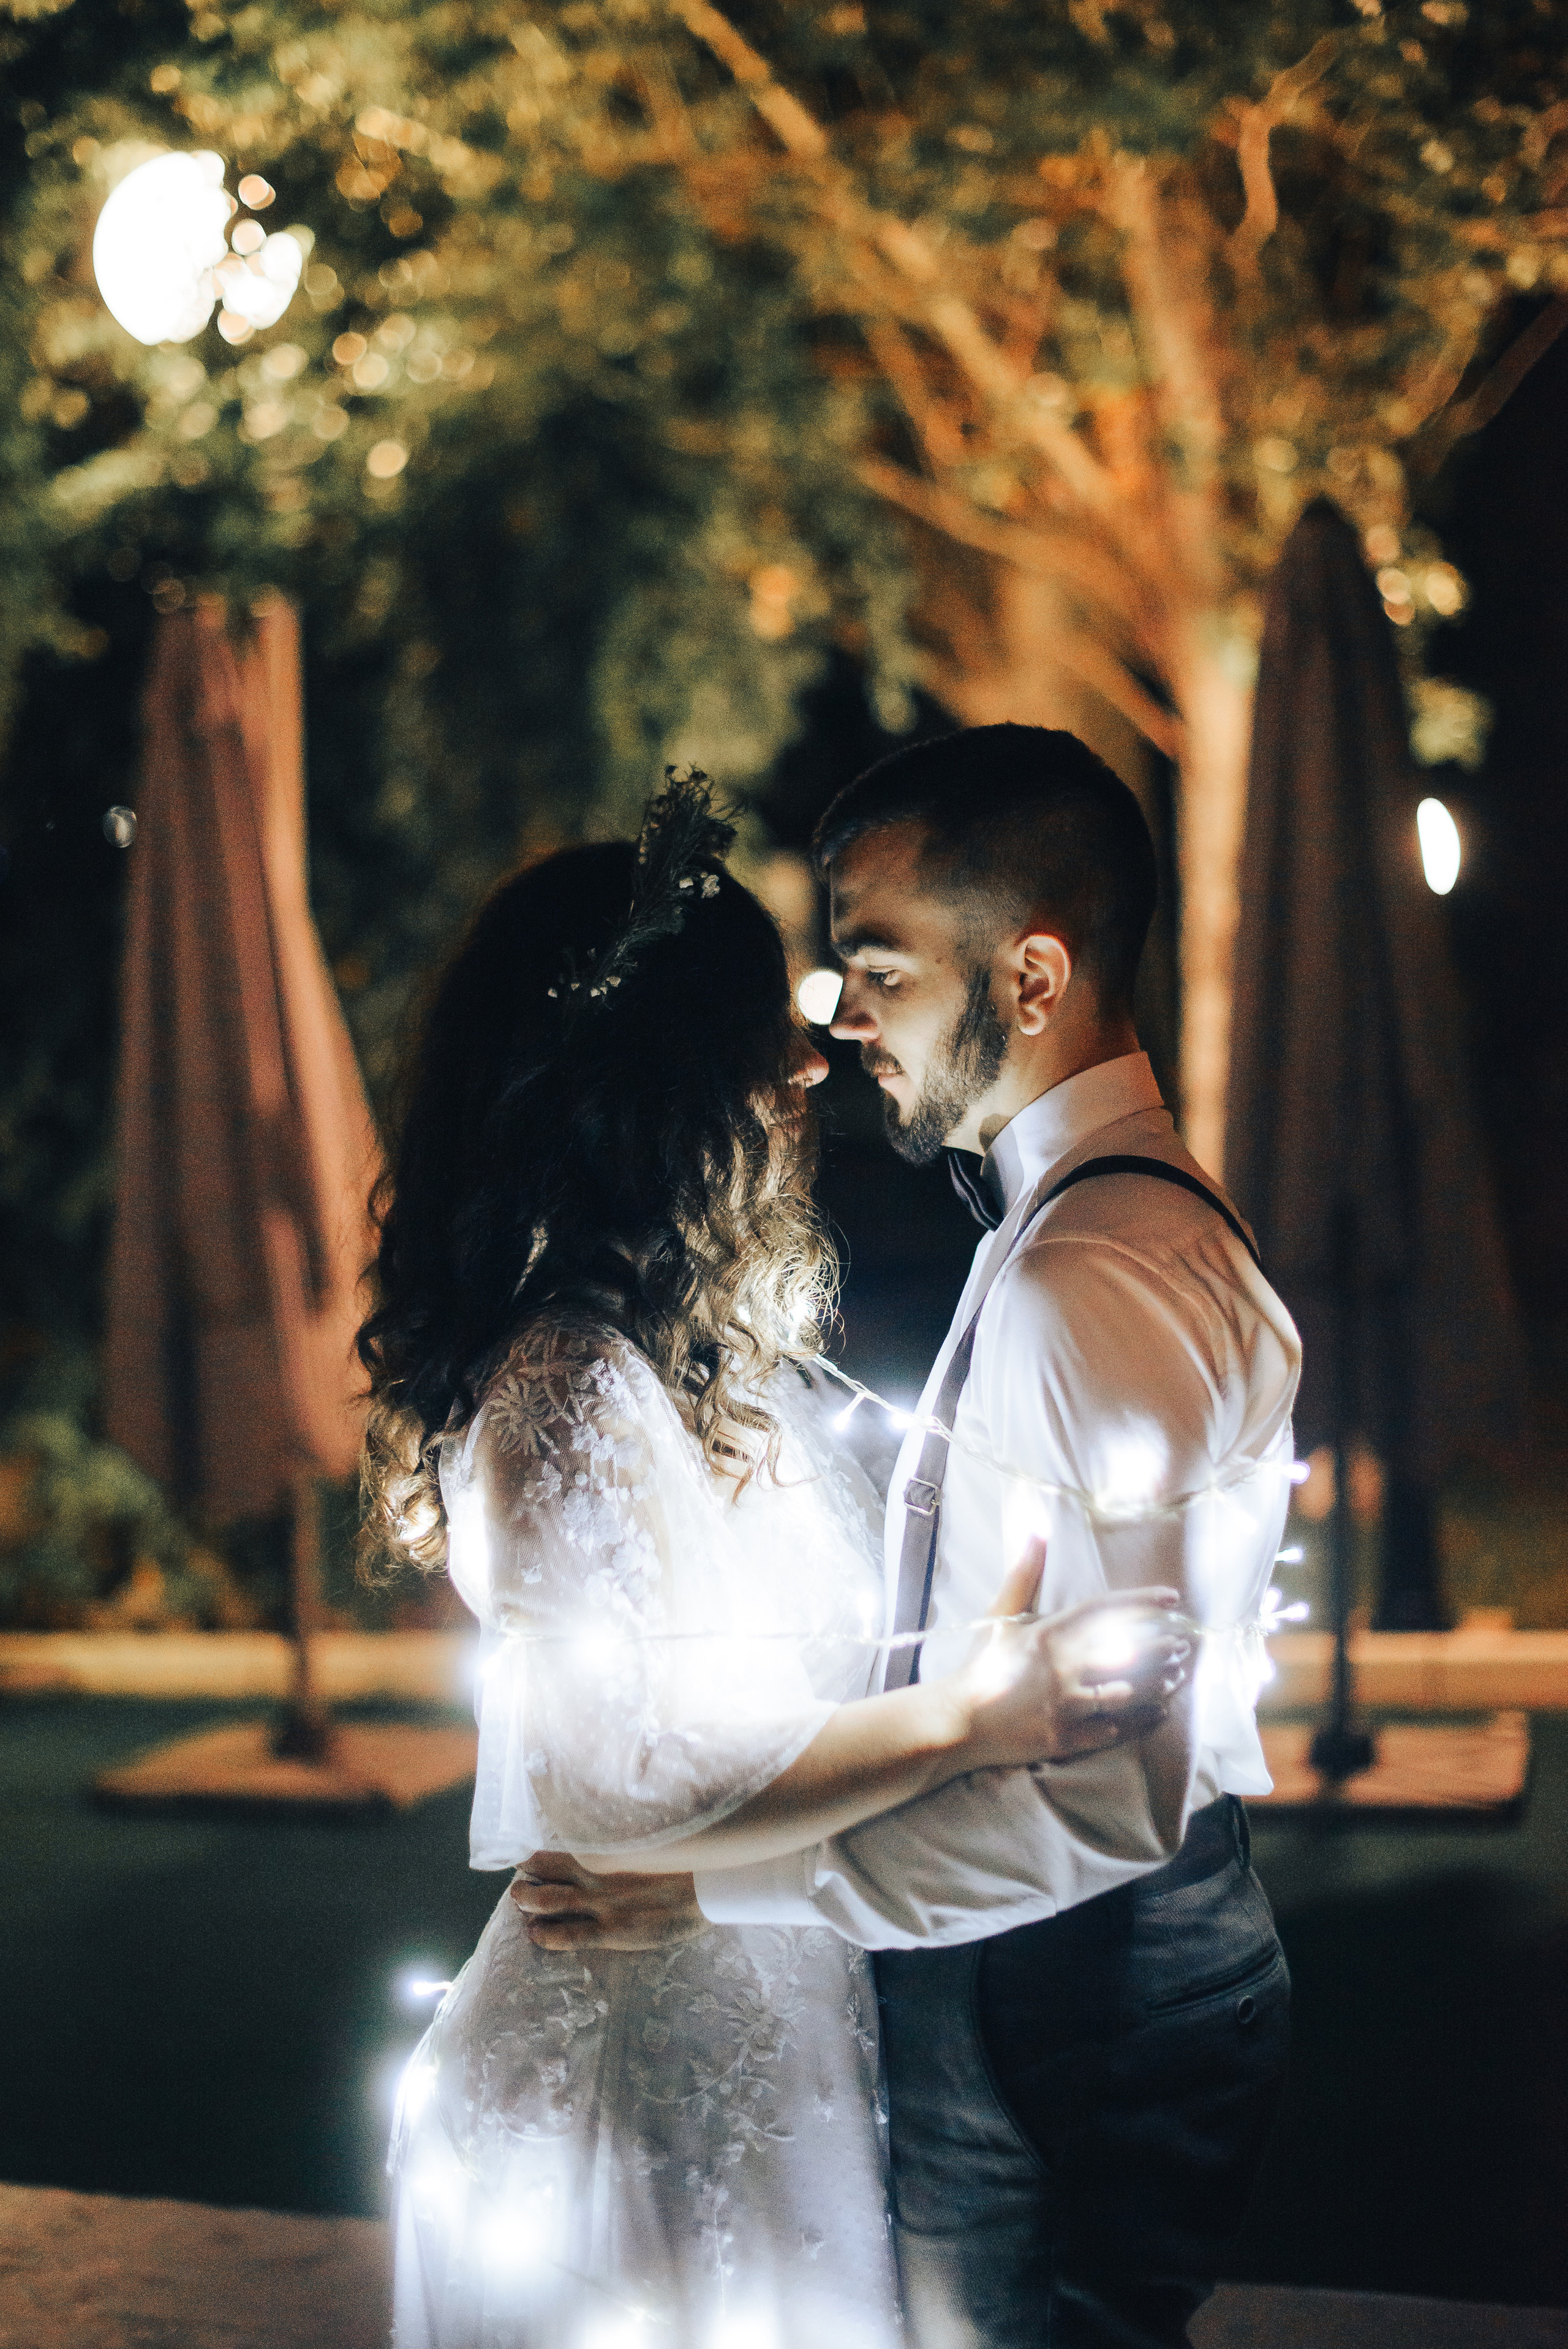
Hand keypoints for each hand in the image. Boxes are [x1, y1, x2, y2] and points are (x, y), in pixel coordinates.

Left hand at [509, 1850, 708, 1951]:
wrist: (709, 1884)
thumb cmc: (687, 1859)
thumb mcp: (650, 1840)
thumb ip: (624, 1840)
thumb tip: (613, 1837)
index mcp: (606, 1847)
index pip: (561, 1845)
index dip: (541, 1849)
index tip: (531, 1851)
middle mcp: (596, 1871)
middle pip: (547, 1869)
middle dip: (527, 1872)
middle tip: (519, 1875)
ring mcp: (601, 1903)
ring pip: (548, 1900)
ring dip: (527, 1899)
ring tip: (519, 1898)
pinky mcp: (611, 1930)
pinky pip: (568, 1935)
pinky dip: (545, 1934)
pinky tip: (535, 1934)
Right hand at [950, 1538, 1192, 1768]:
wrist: (956, 1722)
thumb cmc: (980, 1665)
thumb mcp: (999, 1615)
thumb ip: (1023, 1574)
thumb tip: (1037, 1531)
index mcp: (1049, 1633)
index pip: (1106, 1610)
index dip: (1142, 1601)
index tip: (1171, 1598)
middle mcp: (1062, 1667)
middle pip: (1127, 1652)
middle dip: (1161, 1646)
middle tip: (1184, 1643)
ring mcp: (1065, 1705)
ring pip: (1127, 1692)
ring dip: (1157, 1683)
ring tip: (1176, 1675)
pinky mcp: (1065, 1738)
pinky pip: (1114, 1730)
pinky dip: (1141, 1721)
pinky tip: (1159, 1712)